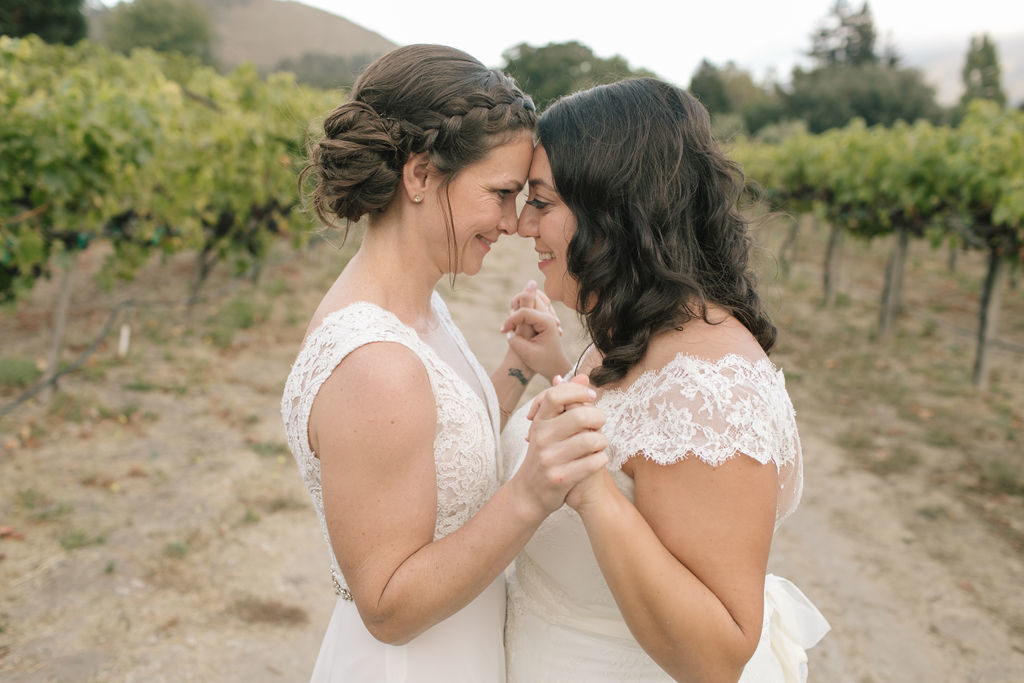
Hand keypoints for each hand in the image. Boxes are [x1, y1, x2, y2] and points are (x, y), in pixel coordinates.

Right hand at [501, 281, 569, 381]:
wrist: (556, 367)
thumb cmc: (544, 362)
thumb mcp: (528, 354)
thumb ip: (515, 340)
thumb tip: (507, 329)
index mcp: (546, 322)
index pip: (524, 311)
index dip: (511, 320)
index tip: (503, 331)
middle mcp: (548, 315)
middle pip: (529, 297)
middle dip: (515, 306)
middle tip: (508, 323)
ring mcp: (546, 315)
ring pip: (530, 298)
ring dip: (519, 306)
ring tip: (513, 323)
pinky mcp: (542, 319)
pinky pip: (531, 306)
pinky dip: (521, 311)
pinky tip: (517, 325)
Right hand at [546, 375, 611, 513]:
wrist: (529, 493)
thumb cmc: (546, 454)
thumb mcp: (549, 427)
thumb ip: (567, 401)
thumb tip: (583, 376)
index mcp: (539, 422)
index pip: (555, 395)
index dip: (577, 391)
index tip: (591, 396)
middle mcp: (541, 438)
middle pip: (581, 416)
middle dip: (598, 418)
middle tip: (599, 424)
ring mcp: (550, 459)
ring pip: (592, 440)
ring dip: (602, 441)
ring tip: (598, 444)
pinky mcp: (560, 478)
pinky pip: (594, 462)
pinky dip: (601, 459)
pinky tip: (597, 459)